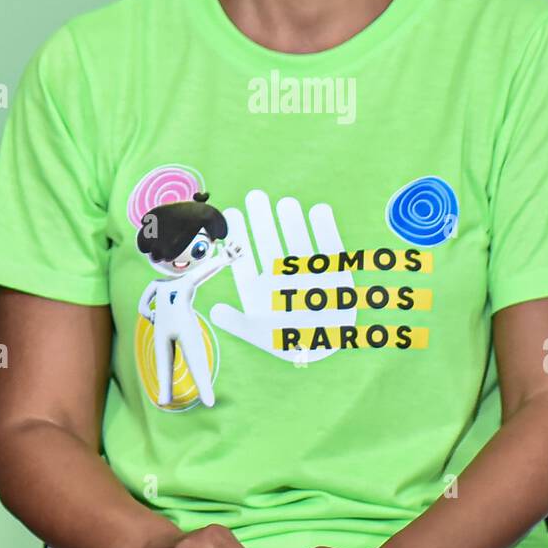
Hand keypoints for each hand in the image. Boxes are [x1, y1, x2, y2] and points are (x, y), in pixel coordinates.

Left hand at [210, 190, 357, 363]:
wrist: (328, 352)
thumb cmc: (289, 344)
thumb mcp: (261, 336)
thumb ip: (238, 324)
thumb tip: (215, 311)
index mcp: (258, 289)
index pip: (245, 258)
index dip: (240, 235)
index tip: (232, 214)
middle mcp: (280, 276)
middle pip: (269, 243)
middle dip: (262, 220)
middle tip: (255, 196)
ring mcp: (306, 272)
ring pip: (296, 241)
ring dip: (292, 222)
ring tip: (286, 203)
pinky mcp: (332, 272)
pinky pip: (328, 247)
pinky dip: (325, 229)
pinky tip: (319, 210)